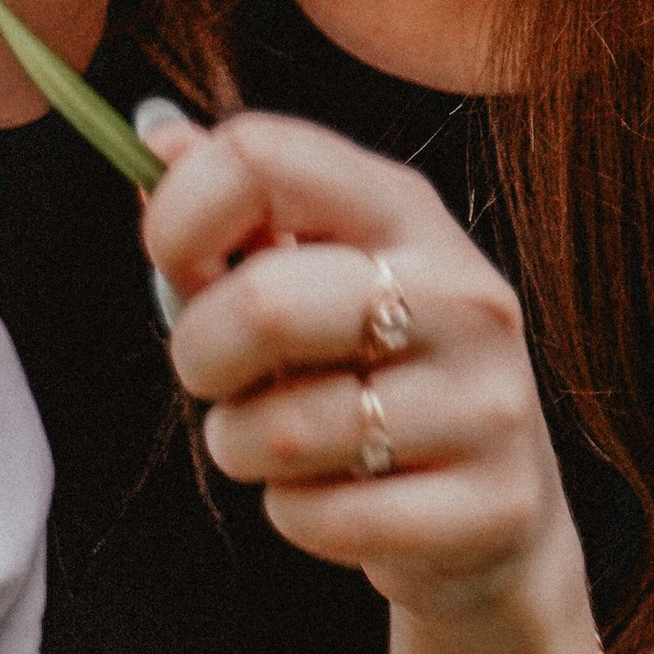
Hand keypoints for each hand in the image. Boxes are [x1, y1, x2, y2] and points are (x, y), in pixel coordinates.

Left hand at [140, 110, 581, 623]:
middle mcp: (461, 292)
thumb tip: (155, 135)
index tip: (171, 260)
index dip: (178, 212)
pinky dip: (297, 517)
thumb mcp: (315, 275)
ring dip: (245, 447)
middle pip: (263, 303)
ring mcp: (488, 401)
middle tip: (215, 376)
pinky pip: (322, 517)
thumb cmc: (374, 376)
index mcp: (405, 211)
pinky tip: (338, 498)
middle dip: (200, 354)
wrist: (498, 516)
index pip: (261, 158)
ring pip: (284, 430)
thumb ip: (239, 213)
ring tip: (281, 442)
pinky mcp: (491, 505)